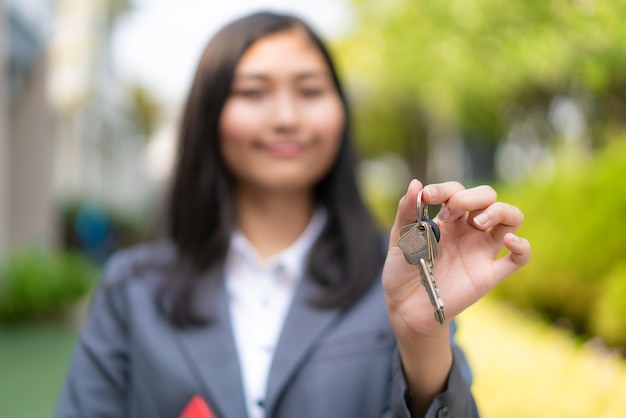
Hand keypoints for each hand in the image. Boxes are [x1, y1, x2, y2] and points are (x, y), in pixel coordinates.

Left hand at [382, 179, 530, 335]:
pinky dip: (522, 246)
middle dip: (471, 197)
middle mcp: (468, 230)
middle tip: (450, 213)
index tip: (428, 197)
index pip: (457, 191)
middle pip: (488, 197)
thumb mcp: (399, 239)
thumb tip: (415, 183)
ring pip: (511, 218)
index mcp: (447, 219)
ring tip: (477, 222)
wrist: (406, 308)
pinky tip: (508, 241)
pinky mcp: (490, 273)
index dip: (445, 189)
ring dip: (499, 211)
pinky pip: (519, 258)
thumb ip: (406, 212)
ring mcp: (481, 250)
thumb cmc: (402, 272)